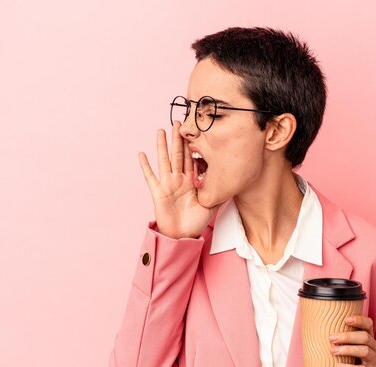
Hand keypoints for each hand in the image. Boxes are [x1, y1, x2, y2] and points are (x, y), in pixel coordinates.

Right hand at [138, 123, 221, 238]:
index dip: (193, 145)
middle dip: (178, 138)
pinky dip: (145, 166)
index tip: (195, 130)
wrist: (183, 235)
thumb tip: (233, 183)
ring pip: (164, 160)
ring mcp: (168, 184)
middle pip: (178, 154)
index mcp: (191, 181)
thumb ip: (219, 193)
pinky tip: (142, 154)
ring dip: (162, 145)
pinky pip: (150, 177)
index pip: (192, 159)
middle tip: (178, 121)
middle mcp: (179, 179)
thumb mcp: (212, 205)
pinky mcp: (158, 192)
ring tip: (161, 130)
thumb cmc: (196, 222)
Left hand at [330, 315, 375, 366]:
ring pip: (364, 351)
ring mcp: (373, 360)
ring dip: (347, 350)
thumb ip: (337, 337)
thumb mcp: (344, 346)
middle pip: (365, 337)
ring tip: (333, 351)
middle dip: (347, 336)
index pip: (368, 324)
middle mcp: (373, 347)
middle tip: (332, 338)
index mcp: (367, 337)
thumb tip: (315, 325)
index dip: (359, 320)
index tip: (346, 320)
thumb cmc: (347, 359)